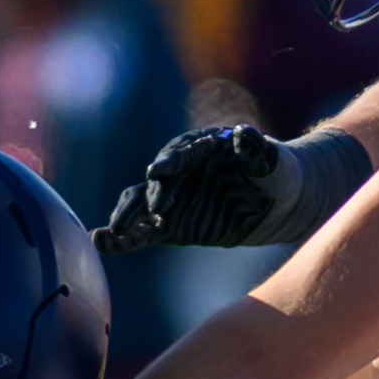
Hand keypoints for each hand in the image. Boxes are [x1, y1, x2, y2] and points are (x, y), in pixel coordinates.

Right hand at [92, 125, 372, 253]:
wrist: (278, 200)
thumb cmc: (274, 171)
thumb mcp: (270, 159)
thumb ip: (256, 149)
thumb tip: (243, 135)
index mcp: (197, 150)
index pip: (179, 154)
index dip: (169, 162)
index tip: (158, 170)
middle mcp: (177, 174)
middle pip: (156, 183)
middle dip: (153, 195)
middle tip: (156, 209)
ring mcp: (170, 200)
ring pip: (139, 206)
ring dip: (125, 218)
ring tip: (112, 231)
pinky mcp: (169, 226)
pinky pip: (140, 232)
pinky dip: (120, 238)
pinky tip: (100, 243)